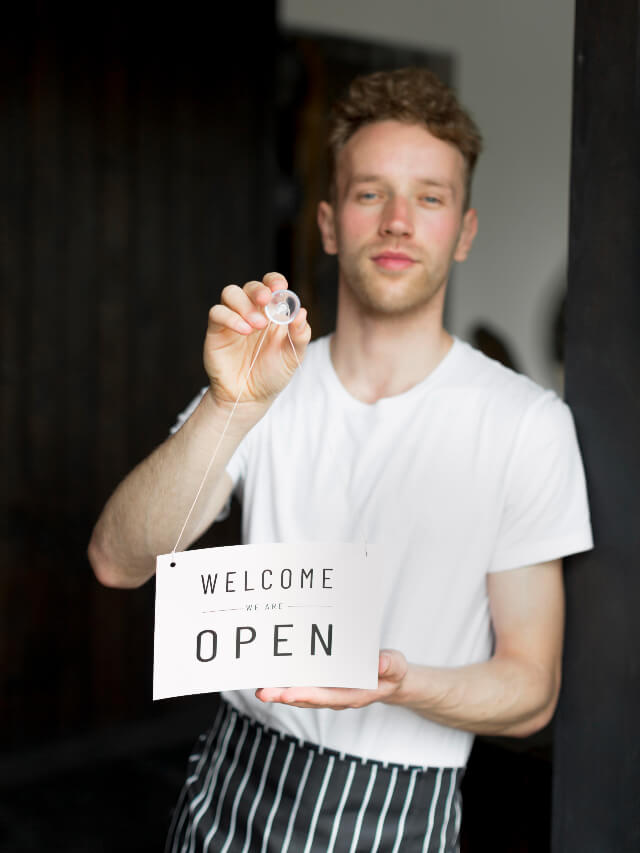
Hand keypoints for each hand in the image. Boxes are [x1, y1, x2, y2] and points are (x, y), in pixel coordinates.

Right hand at [205, 272, 310, 418]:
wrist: (250, 398)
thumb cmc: (272, 374)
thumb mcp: (293, 356)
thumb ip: (300, 335)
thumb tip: (301, 312)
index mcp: (272, 313)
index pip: (271, 286)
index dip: (274, 281)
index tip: (281, 286)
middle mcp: (251, 311)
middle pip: (250, 286)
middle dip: (259, 289)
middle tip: (266, 299)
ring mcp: (232, 319)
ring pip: (231, 293)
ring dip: (244, 304)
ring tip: (257, 325)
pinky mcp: (216, 330)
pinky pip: (217, 312)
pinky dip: (230, 317)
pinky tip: (244, 330)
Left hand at [254, 649, 407, 709]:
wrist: (391, 679)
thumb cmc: (392, 671)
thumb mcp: (397, 666)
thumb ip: (390, 664)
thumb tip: (380, 664)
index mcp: (355, 694)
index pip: (327, 697)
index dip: (307, 696)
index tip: (288, 694)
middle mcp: (338, 697)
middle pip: (308, 699)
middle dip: (284, 696)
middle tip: (262, 693)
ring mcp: (329, 692)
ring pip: (302, 694)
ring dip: (281, 692)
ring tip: (260, 689)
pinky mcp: (324, 685)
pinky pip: (304, 685)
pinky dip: (288, 682)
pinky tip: (272, 677)